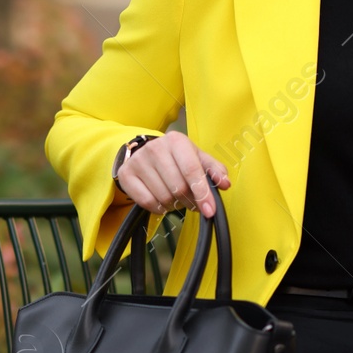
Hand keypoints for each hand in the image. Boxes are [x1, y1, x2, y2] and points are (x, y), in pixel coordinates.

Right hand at [115, 132, 229, 217]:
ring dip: (174, 204)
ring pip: (164, 197)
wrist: (145, 152)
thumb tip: (225, 183)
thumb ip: (214, 170)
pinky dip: (159, 208)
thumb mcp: (197, 158)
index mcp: (176, 141)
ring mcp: (138, 161)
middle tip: (191, 201)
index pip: (191, 170)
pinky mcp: (126, 175)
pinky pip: (147, 202)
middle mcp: (155, 148)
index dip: (202, 193)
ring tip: (175, 197)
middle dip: (189, 200)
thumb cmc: (177, 158)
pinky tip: (162, 200)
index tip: (210, 210)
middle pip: (178, 187)